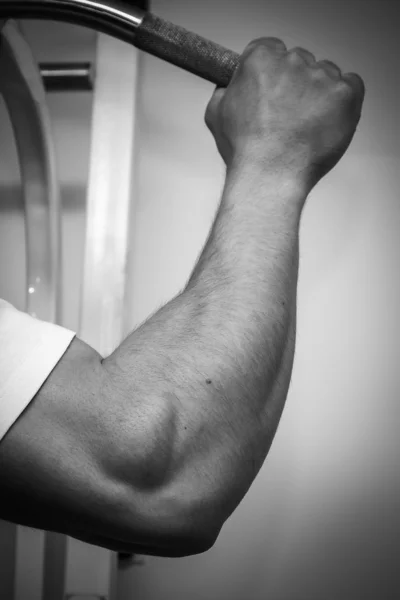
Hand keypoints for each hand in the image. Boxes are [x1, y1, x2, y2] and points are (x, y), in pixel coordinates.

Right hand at [205, 37, 364, 189]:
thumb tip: (228, 88)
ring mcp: (322, 76)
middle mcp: (293, 61)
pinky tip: (328, 122)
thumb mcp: (217, 116)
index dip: (273, 72)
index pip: (272, 49)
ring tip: (307, 127)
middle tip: (289, 116)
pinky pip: (352, 86)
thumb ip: (225, 92)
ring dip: (320, 95)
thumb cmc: (245, 151)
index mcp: (261, 58)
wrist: (270, 176)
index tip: (274, 90)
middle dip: (297, 85)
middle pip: (301, 62)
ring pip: (326, 75)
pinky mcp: (345, 94)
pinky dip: (344, 102)